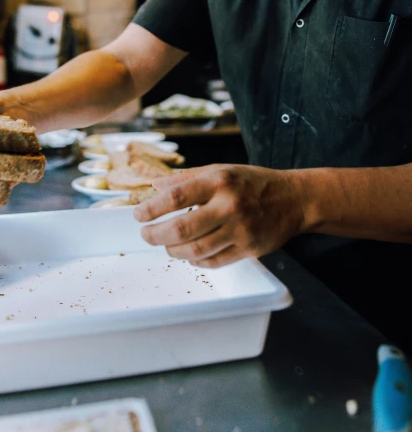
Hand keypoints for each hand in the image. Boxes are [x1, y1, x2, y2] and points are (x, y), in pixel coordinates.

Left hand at [133, 164, 304, 267]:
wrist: (293, 199)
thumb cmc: (252, 182)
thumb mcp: (220, 170)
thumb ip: (186, 178)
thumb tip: (155, 185)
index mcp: (218, 181)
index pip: (175, 197)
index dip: (151, 209)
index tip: (138, 215)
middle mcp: (229, 205)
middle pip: (181, 228)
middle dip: (155, 235)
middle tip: (146, 235)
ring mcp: (240, 229)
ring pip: (195, 250)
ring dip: (173, 251)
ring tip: (166, 245)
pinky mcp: (250, 249)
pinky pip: (214, 262)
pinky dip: (196, 261)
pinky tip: (189, 255)